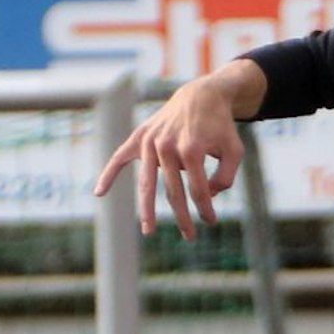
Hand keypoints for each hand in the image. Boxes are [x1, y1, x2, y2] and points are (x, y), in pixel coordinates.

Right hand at [92, 71, 253, 239]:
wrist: (202, 96)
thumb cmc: (220, 127)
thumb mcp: (234, 150)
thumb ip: (227, 176)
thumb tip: (207, 196)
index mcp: (193, 149)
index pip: (198, 189)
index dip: (205, 208)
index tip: (211, 221)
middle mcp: (168, 146)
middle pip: (172, 191)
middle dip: (182, 217)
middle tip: (190, 237)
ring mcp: (150, 142)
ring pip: (146, 182)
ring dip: (147, 209)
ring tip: (149, 230)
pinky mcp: (139, 137)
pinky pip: (120, 158)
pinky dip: (109, 174)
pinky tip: (99, 192)